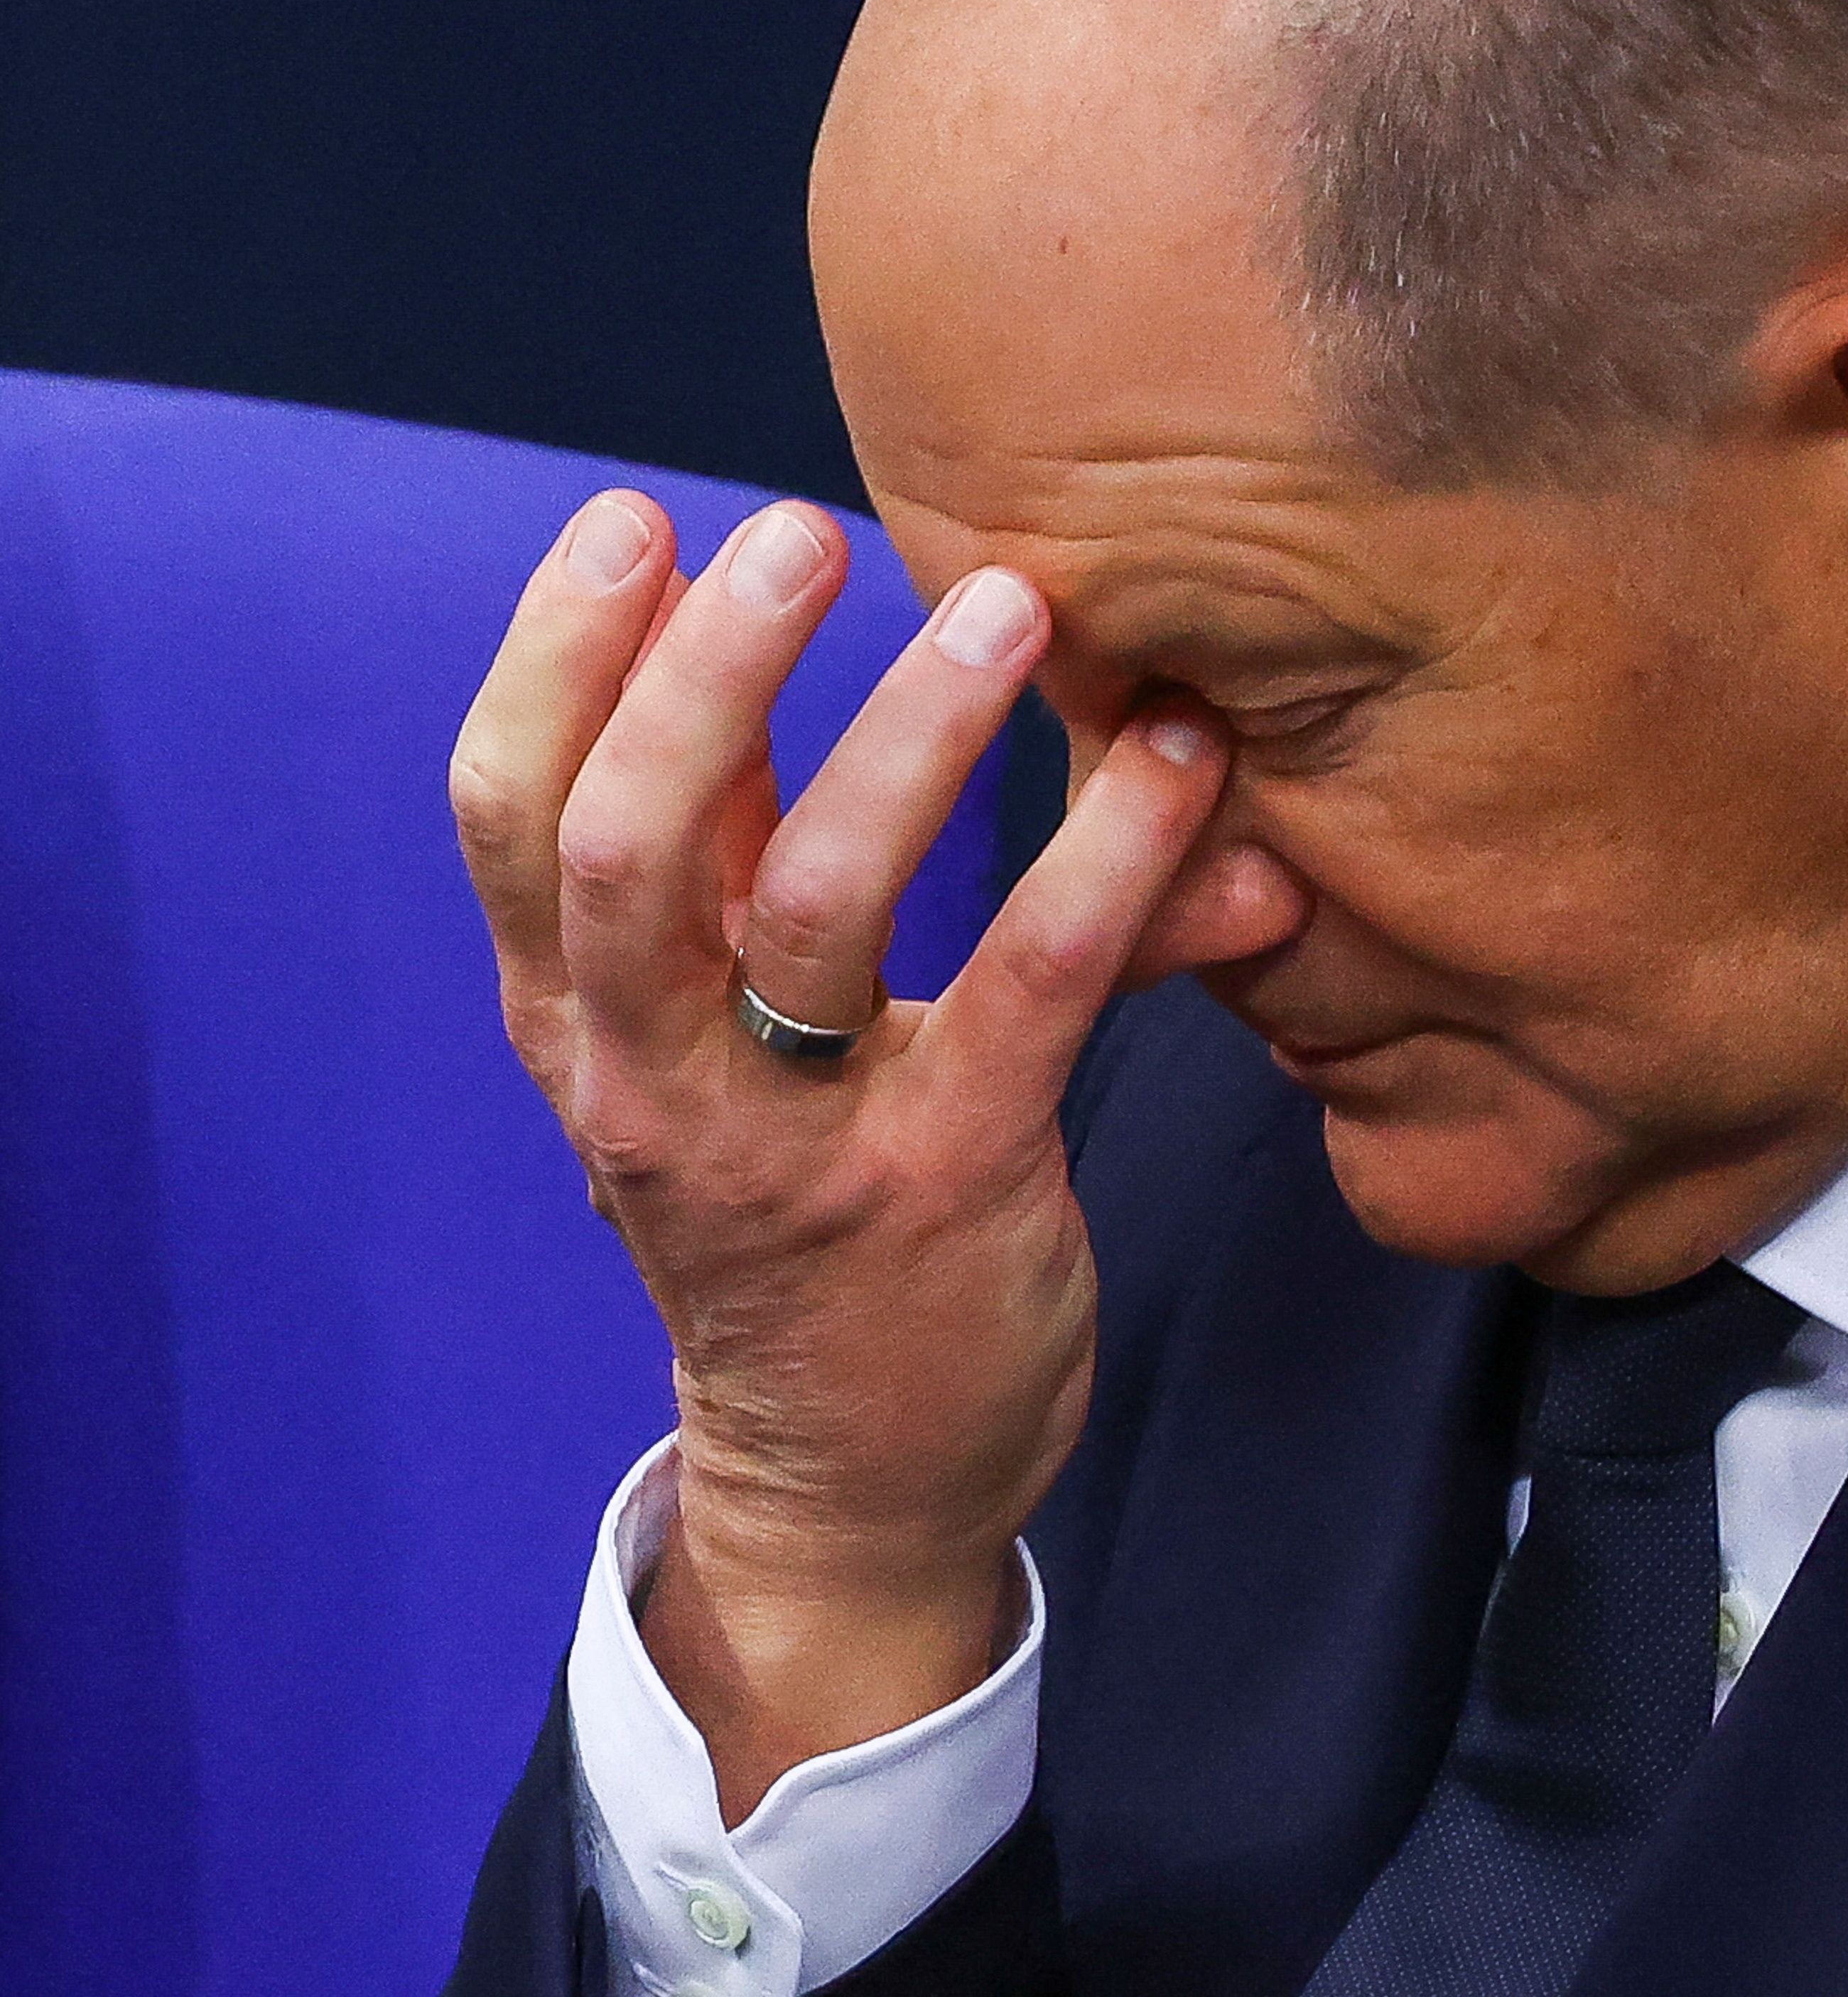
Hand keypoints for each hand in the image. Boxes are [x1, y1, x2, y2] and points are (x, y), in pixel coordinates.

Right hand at [450, 490, 1225, 1819]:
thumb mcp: (733, 1041)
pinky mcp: (948, 1185)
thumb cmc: (805, 1209)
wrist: (853, 1481)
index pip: (509, 818)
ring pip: (817, 903)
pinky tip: (1183, 765)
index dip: (553, 659)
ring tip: (1010, 605)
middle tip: (794, 527)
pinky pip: (1034, 988)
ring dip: (914, 738)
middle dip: (702, 671)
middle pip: (624, 843)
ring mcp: (792, 1144)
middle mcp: (654, 1082)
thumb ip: (768, 856)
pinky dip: (1111, 860)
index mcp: (584, 1029)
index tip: (631, 520)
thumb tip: (832, 639)